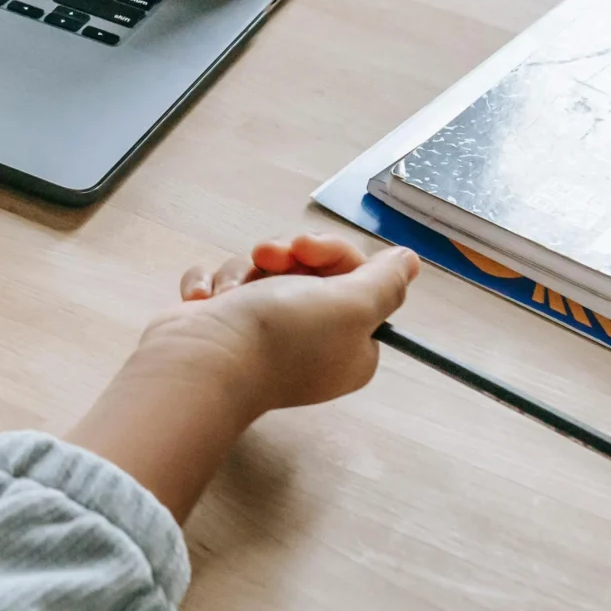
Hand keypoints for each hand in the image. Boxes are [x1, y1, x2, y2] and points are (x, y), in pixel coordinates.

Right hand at [155, 232, 419, 415]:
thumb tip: (408, 262)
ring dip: (242, 271)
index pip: (355, 279)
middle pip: (306, 270)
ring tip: (230, 293)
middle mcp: (311, 341)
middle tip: (267, 259)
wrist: (202, 360)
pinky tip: (205, 301)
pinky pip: (222, 286)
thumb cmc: (281, 336)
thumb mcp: (352, 304)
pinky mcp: (223, 326)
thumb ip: (386, 281)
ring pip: (260, 272)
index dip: (330, 254)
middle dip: (282, 256)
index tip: (307, 249)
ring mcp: (263, 334)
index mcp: (350, 344)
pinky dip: (211, 286)